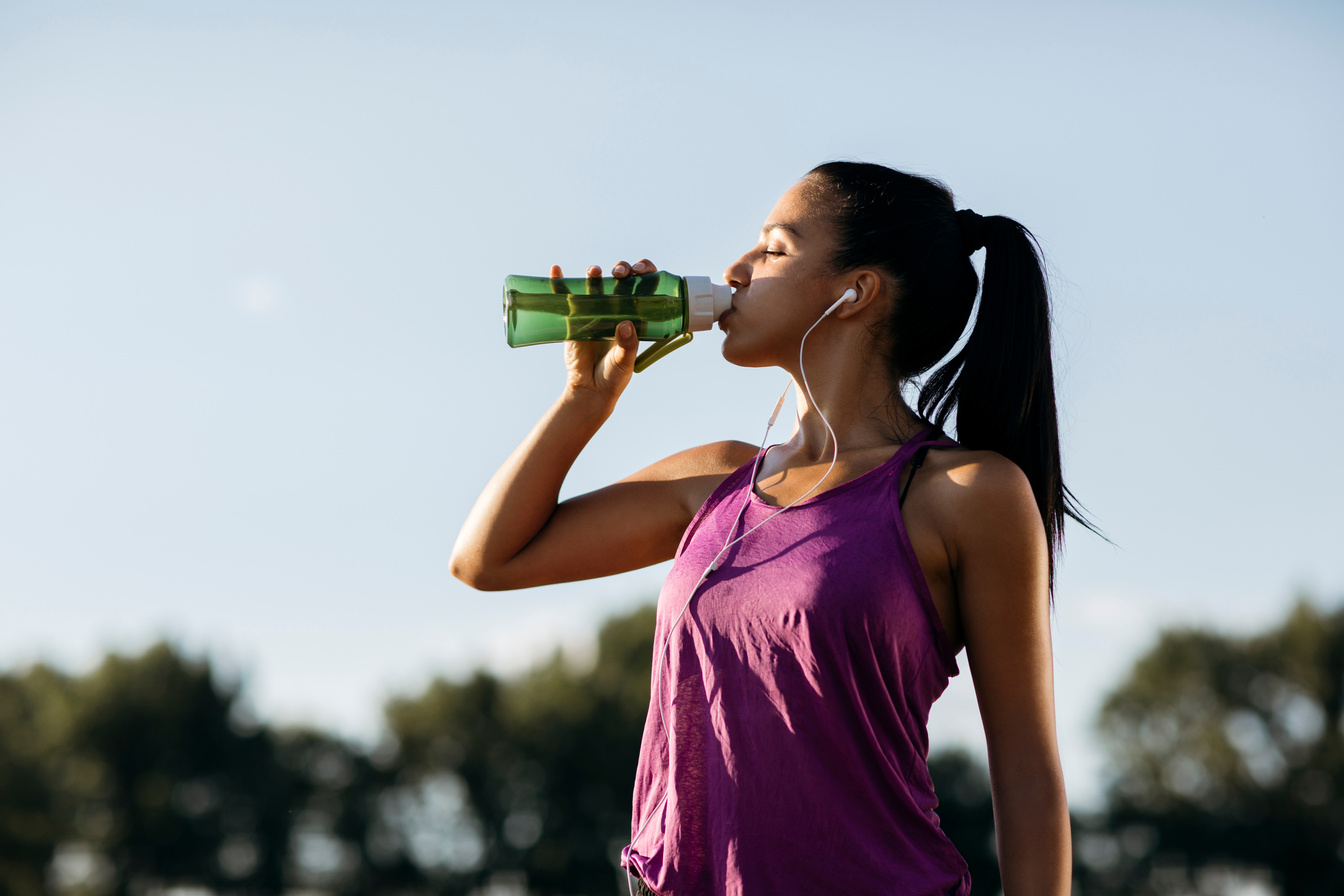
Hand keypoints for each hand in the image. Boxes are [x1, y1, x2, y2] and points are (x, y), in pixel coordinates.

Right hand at [552, 259, 657, 411]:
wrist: (590, 389)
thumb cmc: (614, 376)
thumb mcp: (624, 361)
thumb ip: (627, 344)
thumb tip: (625, 324)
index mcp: (633, 316)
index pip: (643, 288)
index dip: (645, 274)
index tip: (641, 272)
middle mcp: (615, 310)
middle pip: (619, 281)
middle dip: (621, 271)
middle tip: (619, 273)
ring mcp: (594, 312)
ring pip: (594, 286)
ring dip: (594, 274)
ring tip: (594, 271)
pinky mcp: (573, 319)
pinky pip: (567, 298)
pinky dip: (560, 283)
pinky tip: (556, 270)